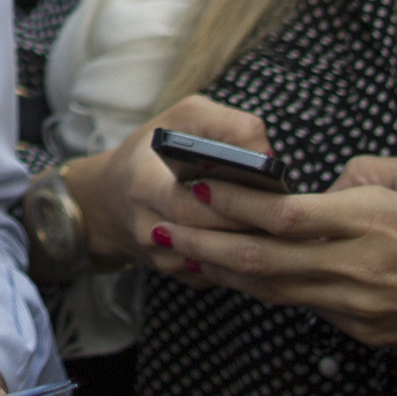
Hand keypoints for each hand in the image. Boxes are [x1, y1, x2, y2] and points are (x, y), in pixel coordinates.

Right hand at [70, 94, 273, 268]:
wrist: (110, 199)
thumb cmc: (152, 151)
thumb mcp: (183, 119)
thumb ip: (226, 125)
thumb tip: (269, 156)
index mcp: (142, 185)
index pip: (186, 205)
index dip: (228, 199)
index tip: (262, 183)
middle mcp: (148, 230)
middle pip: (209, 239)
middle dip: (250, 223)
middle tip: (286, 209)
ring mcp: (163, 260)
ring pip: (221, 264)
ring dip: (255, 245)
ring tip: (283, 224)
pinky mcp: (180, 276)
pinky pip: (222, 274)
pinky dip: (248, 260)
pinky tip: (265, 239)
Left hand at [146, 154, 396, 356]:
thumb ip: (371, 173)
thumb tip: (331, 183)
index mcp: (374, 222)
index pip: (284, 214)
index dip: (232, 200)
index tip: (193, 181)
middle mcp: (357, 268)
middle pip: (261, 260)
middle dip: (202, 244)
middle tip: (155, 227)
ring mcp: (358, 307)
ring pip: (273, 290)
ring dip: (222, 272)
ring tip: (177, 252)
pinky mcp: (365, 332)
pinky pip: (304, 306)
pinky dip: (265, 290)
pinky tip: (235, 276)